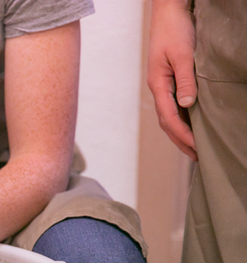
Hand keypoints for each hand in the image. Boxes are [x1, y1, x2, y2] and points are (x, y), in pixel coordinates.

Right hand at [147, 0, 197, 159]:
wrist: (168, 12)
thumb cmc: (174, 30)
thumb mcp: (183, 54)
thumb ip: (185, 80)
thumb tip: (187, 106)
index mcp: (158, 85)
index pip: (169, 118)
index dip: (183, 135)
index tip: (196, 148)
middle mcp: (158, 88)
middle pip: (166, 122)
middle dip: (180, 140)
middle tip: (196, 156)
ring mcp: (162, 85)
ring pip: (168, 116)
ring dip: (180, 132)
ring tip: (193, 146)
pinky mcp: (168, 79)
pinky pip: (173, 105)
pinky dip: (181, 119)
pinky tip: (190, 124)